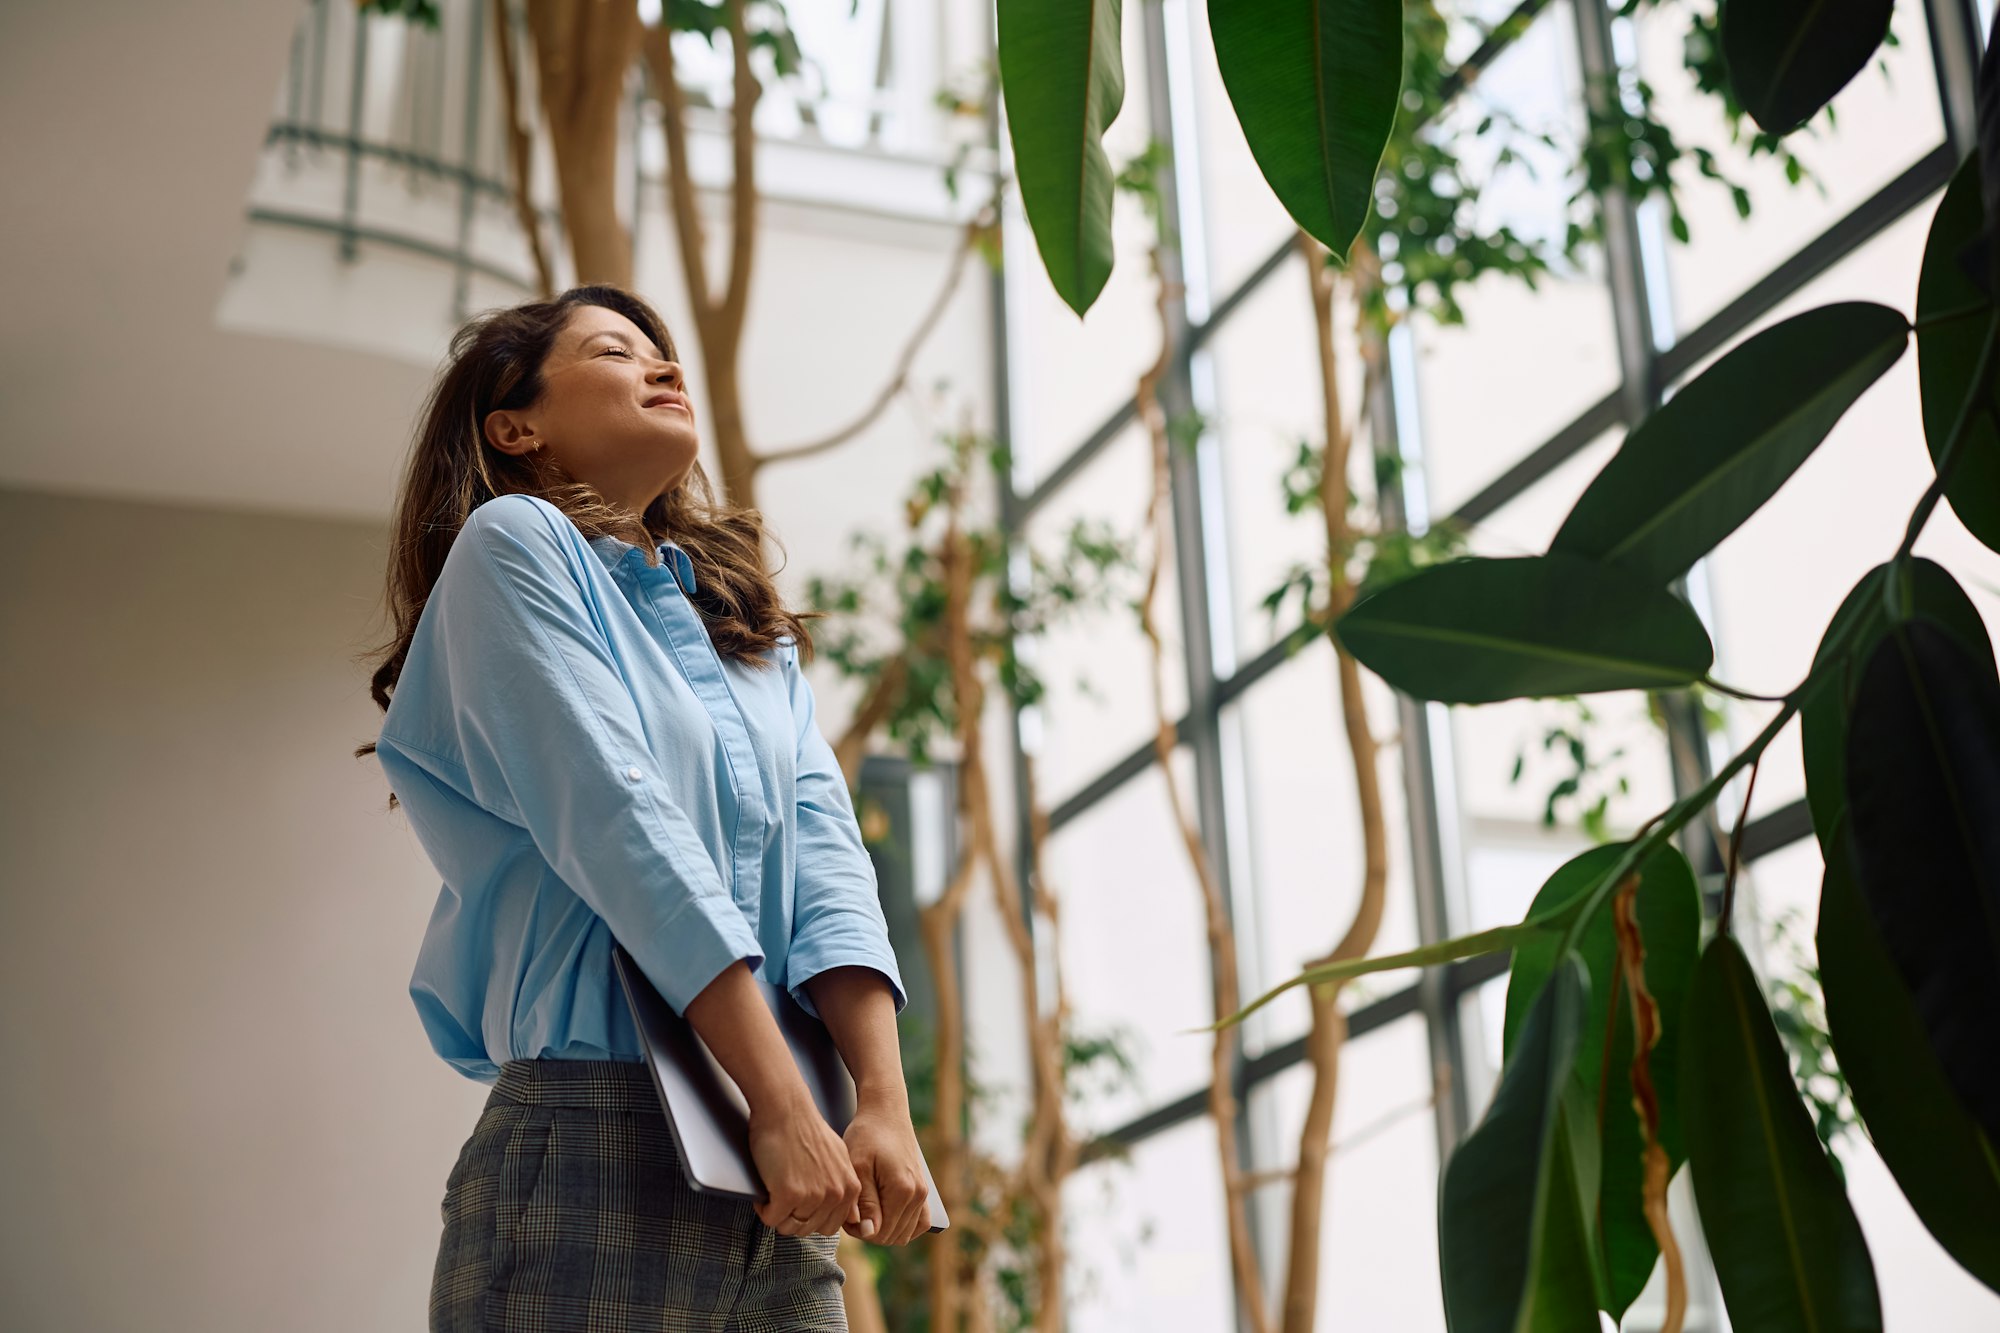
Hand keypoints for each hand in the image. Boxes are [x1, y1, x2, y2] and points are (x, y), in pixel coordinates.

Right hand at [747, 1092, 861, 1236]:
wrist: (785, 1108)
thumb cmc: (805, 1129)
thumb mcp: (839, 1158)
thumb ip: (843, 1186)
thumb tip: (852, 1217)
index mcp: (850, 1188)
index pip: (829, 1226)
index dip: (809, 1216)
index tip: (799, 1200)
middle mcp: (836, 1194)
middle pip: (808, 1229)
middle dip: (792, 1217)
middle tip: (782, 1195)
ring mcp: (813, 1196)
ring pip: (789, 1227)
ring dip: (777, 1213)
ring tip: (774, 1189)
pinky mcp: (789, 1194)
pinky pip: (770, 1219)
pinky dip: (763, 1207)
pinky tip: (766, 1187)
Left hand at [840, 1103, 930, 1245]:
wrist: (886, 1112)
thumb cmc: (867, 1135)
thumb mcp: (858, 1167)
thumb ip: (864, 1202)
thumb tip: (870, 1232)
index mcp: (902, 1191)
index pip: (880, 1233)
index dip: (858, 1230)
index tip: (847, 1212)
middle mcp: (918, 1195)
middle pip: (891, 1236)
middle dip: (869, 1230)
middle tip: (853, 1208)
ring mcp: (924, 1193)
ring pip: (904, 1234)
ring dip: (883, 1228)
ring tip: (865, 1208)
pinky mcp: (924, 1190)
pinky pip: (919, 1223)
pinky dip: (902, 1225)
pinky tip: (885, 1214)